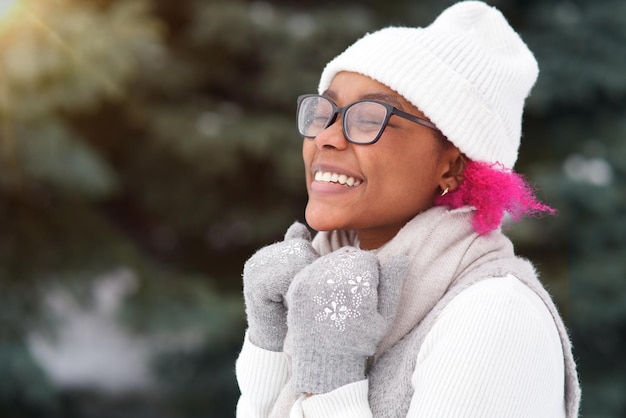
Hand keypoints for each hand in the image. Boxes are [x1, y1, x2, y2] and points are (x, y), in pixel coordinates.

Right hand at [243, 222, 317, 350]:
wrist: (276, 345)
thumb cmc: (295, 312)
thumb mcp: (302, 277)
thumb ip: (300, 253)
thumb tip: (297, 226)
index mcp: (272, 254)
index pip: (300, 245)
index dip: (310, 266)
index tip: (305, 287)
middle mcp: (259, 259)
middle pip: (299, 251)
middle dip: (307, 273)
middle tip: (299, 296)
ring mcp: (255, 271)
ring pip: (294, 262)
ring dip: (300, 283)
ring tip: (293, 300)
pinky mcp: (254, 284)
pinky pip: (285, 277)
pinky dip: (291, 291)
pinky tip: (285, 304)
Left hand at [286, 247, 407, 393]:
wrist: (324, 359)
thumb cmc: (360, 339)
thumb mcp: (384, 316)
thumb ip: (393, 284)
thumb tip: (402, 257)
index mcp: (355, 282)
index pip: (367, 259)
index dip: (372, 277)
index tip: (367, 298)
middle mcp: (330, 275)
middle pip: (348, 257)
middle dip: (355, 273)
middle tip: (353, 300)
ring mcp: (310, 279)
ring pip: (330, 261)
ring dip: (338, 273)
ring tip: (340, 299)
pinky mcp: (297, 284)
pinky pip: (314, 269)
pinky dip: (321, 279)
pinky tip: (325, 299)